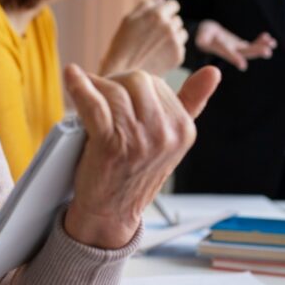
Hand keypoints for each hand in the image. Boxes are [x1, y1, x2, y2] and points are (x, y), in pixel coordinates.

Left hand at [63, 64, 220, 248]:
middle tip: (100, 94)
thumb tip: (213, 72)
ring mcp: (138, 140)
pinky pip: (94, 104)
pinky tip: (71, 75)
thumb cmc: (135, 172)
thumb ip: (191, 104)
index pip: (156, 83)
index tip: (117, 93)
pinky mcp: (110, 144)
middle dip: (115, 82)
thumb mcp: (170, 141)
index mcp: (183, 130)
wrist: (110, 212)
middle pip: (136, 81)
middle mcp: (165, 135)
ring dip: (95, 87)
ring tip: (85, 92)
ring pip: (114, 90)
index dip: (130, 85)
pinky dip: (79, 87)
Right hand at [100, 0, 187, 76]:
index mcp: (156, 14)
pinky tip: (158, 56)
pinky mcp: (178, 56)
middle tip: (152, 37)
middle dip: (168, 25)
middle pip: (177, 19)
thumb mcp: (128, 20)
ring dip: (173, 37)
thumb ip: (146, 6)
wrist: (122, 74)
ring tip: (155, 47)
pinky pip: (181, 48)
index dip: (166, 11)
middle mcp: (169, 26)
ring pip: (182, 33)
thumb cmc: (121, 46)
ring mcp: (175, 42)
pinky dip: (172, 51)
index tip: (159, 19)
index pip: (173, 5)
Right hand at [195, 20, 275, 70]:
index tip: (243, 65)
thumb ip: (201, 38)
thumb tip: (200, 40)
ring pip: (249, 50)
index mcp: (217, 51)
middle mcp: (228, 53)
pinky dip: (260, 41)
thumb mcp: (200, 37)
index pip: (226, 53)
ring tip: (272, 44)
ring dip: (260, 47)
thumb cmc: (201, 36)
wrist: (204, 36)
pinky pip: (251, 45)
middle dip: (254, 51)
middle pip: (242, 53)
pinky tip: (268, 37)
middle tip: (267, 52)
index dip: (234, 57)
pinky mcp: (239, 46)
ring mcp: (235, 50)